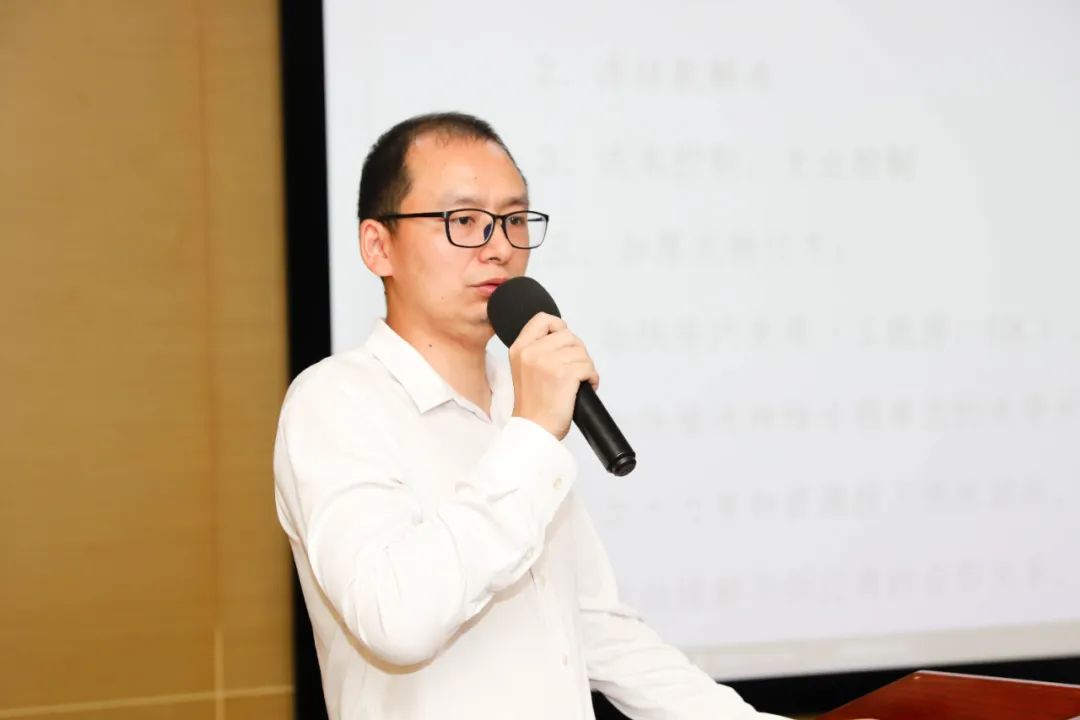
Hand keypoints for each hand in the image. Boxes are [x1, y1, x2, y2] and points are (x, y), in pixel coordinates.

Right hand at [508, 313, 598, 439]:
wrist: (533, 429)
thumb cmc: (533, 406)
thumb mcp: (523, 370)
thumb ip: (537, 350)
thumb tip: (564, 339)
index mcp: (519, 348)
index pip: (543, 319)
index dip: (560, 327)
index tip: (565, 343)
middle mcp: (531, 352)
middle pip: (568, 335)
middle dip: (577, 352)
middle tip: (575, 369)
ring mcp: (547, 362)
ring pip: (581, 352)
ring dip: (586, 366)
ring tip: (579, 381)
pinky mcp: (564, 375)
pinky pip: (588, 367)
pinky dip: (592, 378)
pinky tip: (585, 387)